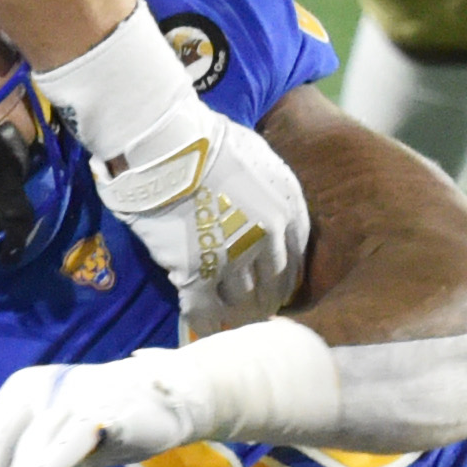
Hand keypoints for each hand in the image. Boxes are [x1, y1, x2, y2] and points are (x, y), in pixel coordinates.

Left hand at [0, 350, 210, 466]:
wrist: (169, 395)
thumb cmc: (101, 421)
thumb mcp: (53, 443)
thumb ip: (21, 463)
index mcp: (19, 394)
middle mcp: (38, 389)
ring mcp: (70, 395)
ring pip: (32, 444)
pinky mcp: (103, 406)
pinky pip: (71, 438)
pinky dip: (48, 464)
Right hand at [32, 12, 313, 335]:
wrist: (170, 148)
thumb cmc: (210, 142)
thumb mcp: (260, 159)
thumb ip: (267, 190)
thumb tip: (261, 203)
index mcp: (287, 209)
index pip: (295, 257)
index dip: (285, 276)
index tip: (278, 288)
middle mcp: (268, 239)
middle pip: (272, 284)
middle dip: (265, 299)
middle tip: (256, 311)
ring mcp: (234, 259)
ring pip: (240, 299)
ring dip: (234, 308)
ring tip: (226, 315)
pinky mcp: (198, 275)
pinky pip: (205, 310)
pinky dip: (204, 320)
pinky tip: (203, 324)